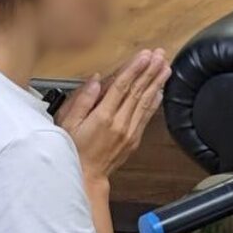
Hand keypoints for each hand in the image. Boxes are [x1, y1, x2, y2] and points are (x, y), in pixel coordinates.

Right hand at [56, 48, 170, 183]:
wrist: (85, 178)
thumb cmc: (72, 150)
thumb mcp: (67, 124)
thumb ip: (81, 100)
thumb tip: (95, 80)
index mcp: (103, 117)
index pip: (122, 86)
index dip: (135, 68)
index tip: (145, 55)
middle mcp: (120, 123)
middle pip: (138, 91)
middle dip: (150, 70)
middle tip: (160, 55)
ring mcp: (130, 131)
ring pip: (146, 101)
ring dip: (157, 82)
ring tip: (165, 67)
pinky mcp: (135, 138)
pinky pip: (147, 115)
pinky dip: (155, 101)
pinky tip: (160, 90)